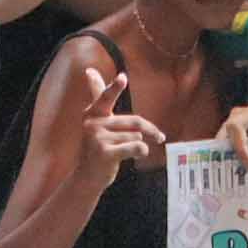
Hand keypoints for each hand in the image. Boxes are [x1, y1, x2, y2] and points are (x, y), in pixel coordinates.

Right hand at [74, 66, 165, 188]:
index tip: (123, 77)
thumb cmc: (97, 145)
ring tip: (126, 151)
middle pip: (134, 122)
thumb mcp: (97, 120)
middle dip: (150, 130)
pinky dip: (142, 151)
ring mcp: (98, 139)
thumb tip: (89, 70)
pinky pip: (136, 147)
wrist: (87, 177)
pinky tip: (136, 155)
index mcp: (92, 112)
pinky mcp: (105, 154)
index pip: (106, 97)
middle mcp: (93, 124)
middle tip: (160, 137)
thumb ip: (97, 95)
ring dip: (138, 144)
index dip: (115, 88)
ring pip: (136, 136)